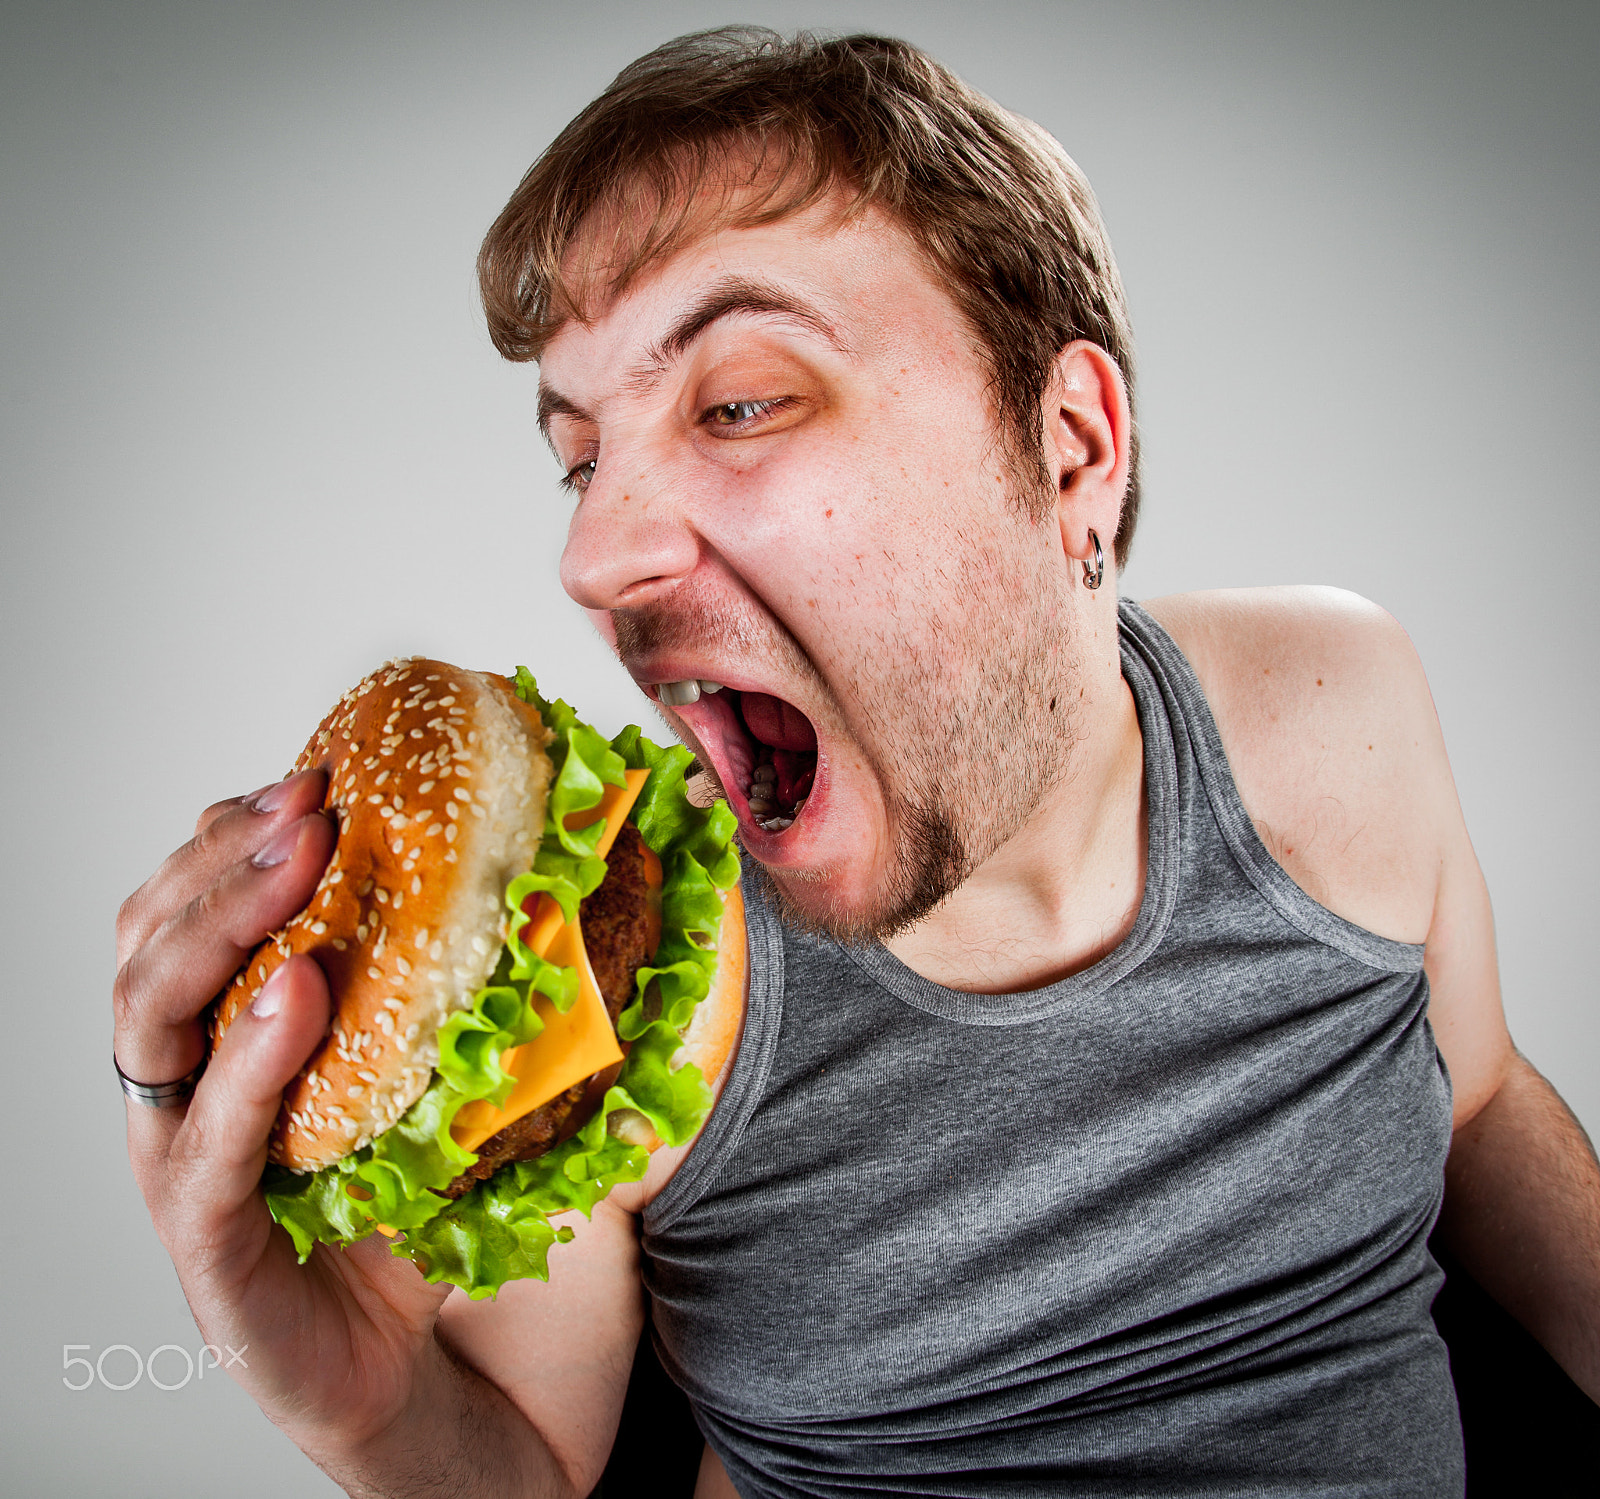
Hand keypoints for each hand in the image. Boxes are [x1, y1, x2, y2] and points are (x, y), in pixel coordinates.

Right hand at [113, 771, 454, 1453]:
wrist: (420, 1373)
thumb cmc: (417, 1216)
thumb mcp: (434, 1074)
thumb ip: (449, 989)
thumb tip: (558, 877)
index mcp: (227, 1041)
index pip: (189, 915)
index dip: (234, 839)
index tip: (314, 777)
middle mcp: (184, 1092)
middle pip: (150, 947)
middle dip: (222, 861)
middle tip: (306, 802)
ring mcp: (181, 1167)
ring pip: (150, 1025)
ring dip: (220, 930)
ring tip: (294, 864)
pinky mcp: (209, 1244)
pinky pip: (205, 1145)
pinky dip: (245, 1063)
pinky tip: (292, 995)